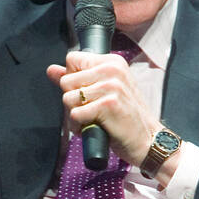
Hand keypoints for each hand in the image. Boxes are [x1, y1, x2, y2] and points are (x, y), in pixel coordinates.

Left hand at [47, 51, 156, 167]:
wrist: (148, 139)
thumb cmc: (125, 117)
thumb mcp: (103, 92)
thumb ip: (76, 79)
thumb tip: (51, 70)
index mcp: (112, 62)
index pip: (72, 59)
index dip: (73, 80)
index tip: (87, 94)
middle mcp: (112, 69)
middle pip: (66, 81)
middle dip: (72, 100)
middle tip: (90, 110)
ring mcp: (111, 86)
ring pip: (68, 98)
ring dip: (75, 115)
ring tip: (92, 120)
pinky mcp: (108, 104)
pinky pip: (75, 114)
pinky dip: (79, 127)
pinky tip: (94, 128)